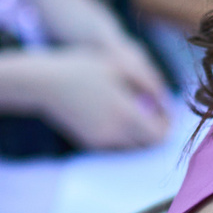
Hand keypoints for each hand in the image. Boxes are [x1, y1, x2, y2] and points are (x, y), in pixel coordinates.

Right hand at [31, 47, 172, 149]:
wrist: (44, 84)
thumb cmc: (82, 67)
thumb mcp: (119, 65)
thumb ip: (149, 82)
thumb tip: (167, 100)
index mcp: (124, 113)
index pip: (160, 133)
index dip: (168, 124)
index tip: (165, 111)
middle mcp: (114, 132)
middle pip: (148, 145)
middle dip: (156, 131)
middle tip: (155, 114)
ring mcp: (100, 141)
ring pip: (132, 147)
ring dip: (140, 135)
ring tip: (136, 112)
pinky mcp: (89, 143)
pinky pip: (115, 146)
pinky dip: (123, 136)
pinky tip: (118, 116)